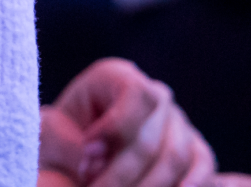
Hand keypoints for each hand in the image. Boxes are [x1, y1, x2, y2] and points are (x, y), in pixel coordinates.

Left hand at [45, 58, 215, 186]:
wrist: (74, 164)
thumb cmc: (58, 145)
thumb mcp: (48, 137)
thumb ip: (63, 142)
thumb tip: (89, 156)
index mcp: (117, 77)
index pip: (137, 94)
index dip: (115, 130)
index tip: (86, 159)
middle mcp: (156, 95)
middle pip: (153, 136)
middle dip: (121, 174)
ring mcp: (180, 124)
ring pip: (176, 157)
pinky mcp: (196, 152)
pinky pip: (202, 170)